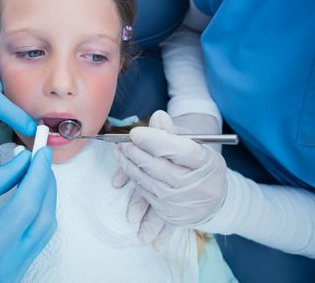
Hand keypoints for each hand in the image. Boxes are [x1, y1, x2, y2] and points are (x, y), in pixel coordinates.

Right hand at [0, 148, 55, 281]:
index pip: (27, 205)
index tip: (43, 151)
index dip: (38, 174)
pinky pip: (37, 242)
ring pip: (45, 232)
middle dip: (46, 185)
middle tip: (42, 159)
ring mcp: (12, 276)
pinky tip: (32, 198)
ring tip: (38, 174)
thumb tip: (25, 161)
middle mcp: (6, 269)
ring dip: (46, 200)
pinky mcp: (13, 276)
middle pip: (43, 219)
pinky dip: (38, 216)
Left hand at [115, 110, 227, 226]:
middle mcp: (199, 186)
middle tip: (123, 143)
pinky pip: (147, 196)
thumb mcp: (193, 144)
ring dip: (130, 166)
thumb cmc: (199, 165)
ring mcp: (185, 203)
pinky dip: (136, 180)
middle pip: (160, 167)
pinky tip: (130, 169)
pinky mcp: (172, 216)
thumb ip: (172, 132)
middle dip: (136, 153)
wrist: (213, 198)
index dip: (154, 140)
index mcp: (207, 163)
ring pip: (149, 182)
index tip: (134, 133)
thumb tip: (158, 116)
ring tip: (120, 152)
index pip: (179, 150)